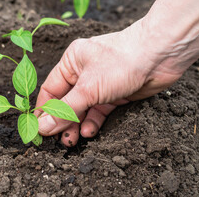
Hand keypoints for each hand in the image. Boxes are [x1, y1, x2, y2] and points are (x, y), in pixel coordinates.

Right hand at [35, 19, 182, 145]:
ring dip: (76, 125)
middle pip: (66, 101)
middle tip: (58, 140)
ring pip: (82, 108)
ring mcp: (99, 84)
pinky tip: (90, 132)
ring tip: (72, 141)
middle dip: (62, 121)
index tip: (38, 129)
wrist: (160, 57)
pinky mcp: (114, 94)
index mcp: (71, 62)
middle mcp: (83, 73)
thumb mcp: (88, 88)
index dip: (44, 110)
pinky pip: (98, 111)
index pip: (50, 89)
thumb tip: (41, 126)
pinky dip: (93, 122)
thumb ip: (65, 110)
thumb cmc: (121, 62)